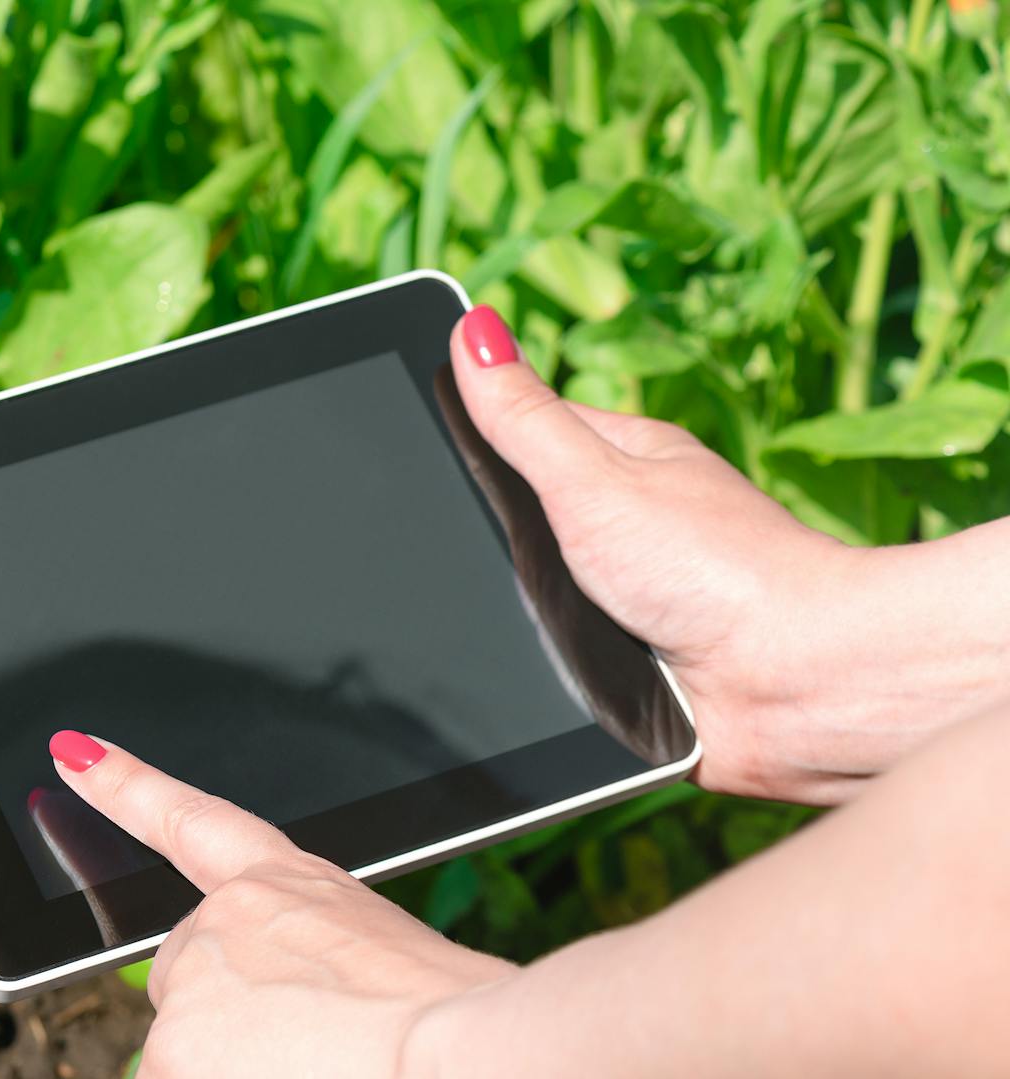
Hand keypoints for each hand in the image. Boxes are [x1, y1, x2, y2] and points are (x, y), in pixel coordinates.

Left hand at [46, 730, 512, 1078]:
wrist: (466, 1058)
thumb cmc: (460, 1027)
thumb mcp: (391, 971)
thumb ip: (315, 973)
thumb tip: (297, 1020)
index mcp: (292, 885)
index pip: (189, 821)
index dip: (125, 784)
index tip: (75, 754)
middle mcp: (225, 920)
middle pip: (194, 992)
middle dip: (234, 1038)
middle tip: (318, 1058)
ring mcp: (193, 985)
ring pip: (188, 1060)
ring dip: (238, 1077)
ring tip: (329, 1072)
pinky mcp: (172, 1049)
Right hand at [450, 306, 1007, 803]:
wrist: (793, 686)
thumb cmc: (717, 569)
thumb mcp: (595, 479)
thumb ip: (524, 416)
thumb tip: (473, 325)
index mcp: (625, 459)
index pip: (520, 429)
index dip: (468, 438)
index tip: (414, 448)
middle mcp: (628, 524)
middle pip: (518, 520)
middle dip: (487, 545)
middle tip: (466, 558)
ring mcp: (629, 594)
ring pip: (528, 596)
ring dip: (513, 616)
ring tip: (512, 623)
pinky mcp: (629, 664)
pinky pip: (554, 660)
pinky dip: (544, 669)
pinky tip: (539, 670)